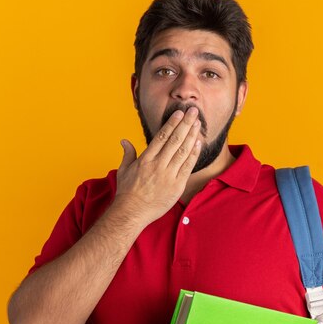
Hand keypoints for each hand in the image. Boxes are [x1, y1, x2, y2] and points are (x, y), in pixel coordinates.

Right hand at [115, 107, 201, 224]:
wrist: (132, 212)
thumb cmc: (127, 192)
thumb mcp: (124, 170)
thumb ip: (128, 154)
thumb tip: (124, 140)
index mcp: (146, 159)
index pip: (161, 136)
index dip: (172, 123)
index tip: (179, 113)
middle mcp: (158, 164)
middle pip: (175, 140)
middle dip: (185, 124)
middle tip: (194, 111)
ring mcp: (168, 175)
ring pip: (183, 151)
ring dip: (192, 136)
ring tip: (198, 124)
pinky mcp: (176, 185)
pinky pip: (187, 167)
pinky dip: (194, 155)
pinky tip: (199, 144)